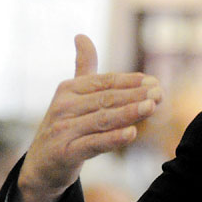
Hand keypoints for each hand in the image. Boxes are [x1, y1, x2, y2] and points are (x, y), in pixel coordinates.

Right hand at [14, 34, 161, 201]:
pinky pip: (93, 144)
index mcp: (68, 90)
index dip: (129, 81)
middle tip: (159, 93)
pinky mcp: (65, 153)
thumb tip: (82, 36)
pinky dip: (113, 138)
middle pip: (106, 99)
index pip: (103, 82)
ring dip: (129, 112)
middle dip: (135, 96)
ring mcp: (63, 130)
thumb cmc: (65, 127)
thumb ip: (83, 69)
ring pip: (102, 119)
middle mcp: (63, 107)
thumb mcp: (72, 97)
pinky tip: (132, 133)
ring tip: (152, 107)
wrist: (41, 166)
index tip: (154, 81)